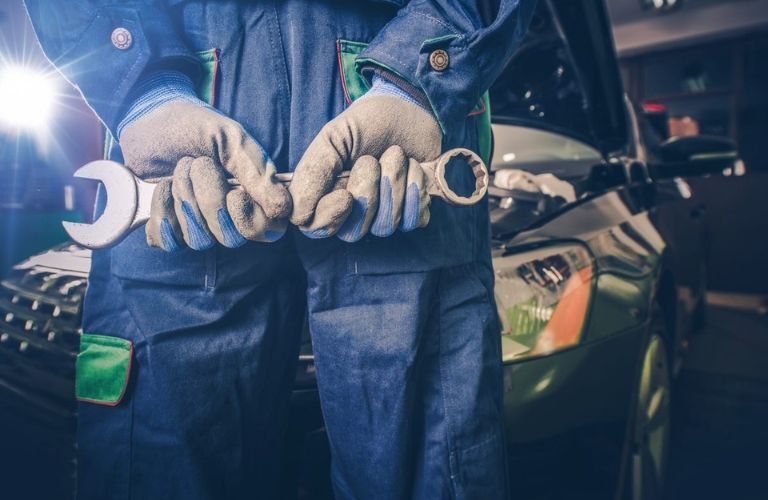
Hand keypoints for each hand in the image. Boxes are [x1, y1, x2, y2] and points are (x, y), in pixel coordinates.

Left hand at [118, 73, 290, 250]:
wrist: (149, 117)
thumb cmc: (194, 126)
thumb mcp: (230, 138)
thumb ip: (257, 172)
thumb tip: (282, 208)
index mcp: (252, 195)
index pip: (268, 231)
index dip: (252, 221)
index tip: (235, 194)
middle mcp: (228, 215)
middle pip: (231, 239)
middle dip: (210, 200)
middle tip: (198, 164)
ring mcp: (197, 224)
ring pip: (199, 241)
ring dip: (185, 201)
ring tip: (178, 170)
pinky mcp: (168, 228)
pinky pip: (168, 242)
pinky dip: (162, 213)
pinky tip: (161, 188)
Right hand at [289, 75, 440, 239]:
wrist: (409, 109)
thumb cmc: (367, 123)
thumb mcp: (333, 138)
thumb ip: (312, 172)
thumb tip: (295, 213)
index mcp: (326, 194)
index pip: (316, 228)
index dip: (329, 218)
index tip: (346, 195)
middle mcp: (353, 211)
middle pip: (352, 232)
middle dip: (367, 195)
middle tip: (371, 160)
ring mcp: (384, 214)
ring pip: (384, 227)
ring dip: (393, 185)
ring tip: (396, 155)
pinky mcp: (413, 211)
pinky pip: (412, 222)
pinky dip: (416, 192)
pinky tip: (414, 168)